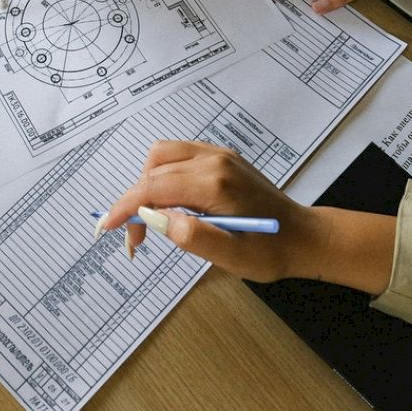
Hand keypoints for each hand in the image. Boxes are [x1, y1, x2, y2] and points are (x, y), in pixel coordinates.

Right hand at [99, 141, 395, 293]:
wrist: (305, 237)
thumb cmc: (271, 251)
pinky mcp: (220, 156)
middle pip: (153, 170)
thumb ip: (191, 235)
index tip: (106, 228)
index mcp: (214, 183)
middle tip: (136, 240)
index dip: (125, 207)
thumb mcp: (232, 256)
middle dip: (134, 202)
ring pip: (161, 155)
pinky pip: (177, 155)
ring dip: (147, 184)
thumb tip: (154, 218)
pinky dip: (162, 175)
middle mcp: (213, 159)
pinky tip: (169, 201)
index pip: (153, 187)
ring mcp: (217, 154)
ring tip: (150, 219)